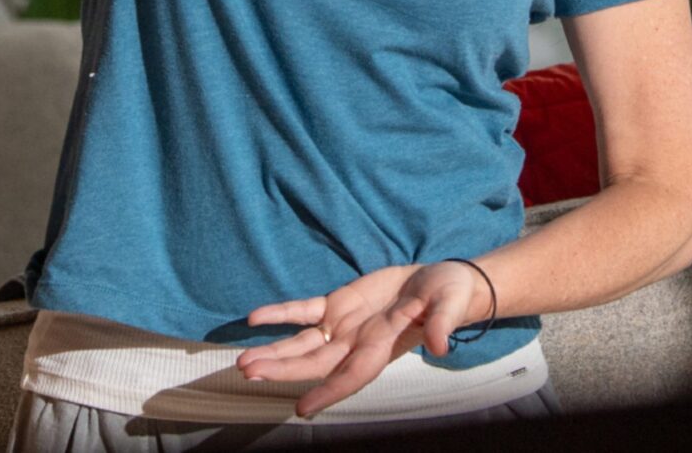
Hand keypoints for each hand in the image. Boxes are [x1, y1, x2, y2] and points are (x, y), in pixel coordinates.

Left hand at [238, 260, 490, 416]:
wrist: (438, 283)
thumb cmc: (448, 297)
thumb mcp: (449, 306)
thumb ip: (442, 325)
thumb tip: (442, 347)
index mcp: (382, 347)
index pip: (350, 376)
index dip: (327, 392)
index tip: (301, 408)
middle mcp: (356, 344)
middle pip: (314, 363)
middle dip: (282, 369)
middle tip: (249, 372)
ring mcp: (343, 327)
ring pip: (302, 344)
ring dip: (273, 352)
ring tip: (242, 362)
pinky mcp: (337, 305)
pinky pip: (303, 311)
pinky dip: (280, 314)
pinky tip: (255, 317)